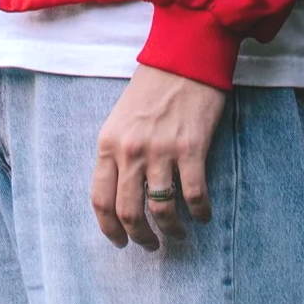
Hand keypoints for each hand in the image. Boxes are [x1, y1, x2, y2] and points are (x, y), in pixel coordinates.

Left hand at [91, 64, 226, 250]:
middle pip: (128, 211)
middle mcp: (130, 151)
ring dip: (170, 230)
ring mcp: (161, 151)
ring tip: (177, 233)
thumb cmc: (152, 88)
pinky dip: (199, 212)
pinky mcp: (191, 148)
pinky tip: (202, 216)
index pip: (100, 200)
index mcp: (108, 144)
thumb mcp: (120, 120)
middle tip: (150, 245)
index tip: (120, 241)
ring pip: (161, 209)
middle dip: (139, 237)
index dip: (109, 229)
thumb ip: (117, 154)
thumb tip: (122, 193)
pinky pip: (193, 194)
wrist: (183, 58)